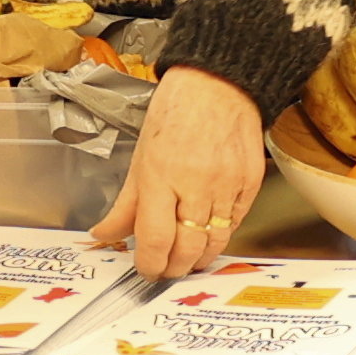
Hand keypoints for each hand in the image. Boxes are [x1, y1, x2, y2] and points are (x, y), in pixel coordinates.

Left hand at [88, 65, 266, 276]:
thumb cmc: (177, 111)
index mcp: (161, 175)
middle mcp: (195, 183)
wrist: (219, 84)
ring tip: (187, 260)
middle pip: (186, 248)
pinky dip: (220, 235)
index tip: (146, 268)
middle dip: (174, 268)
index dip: (149, 263)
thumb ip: (125, 203)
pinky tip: (208, 234)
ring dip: (198, 258)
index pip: (155, 238)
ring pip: (214, 242)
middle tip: (165, 270)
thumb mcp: (141, 155)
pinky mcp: (249, 183)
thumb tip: (106, 232)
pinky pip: (235, 223)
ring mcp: (226, 185)